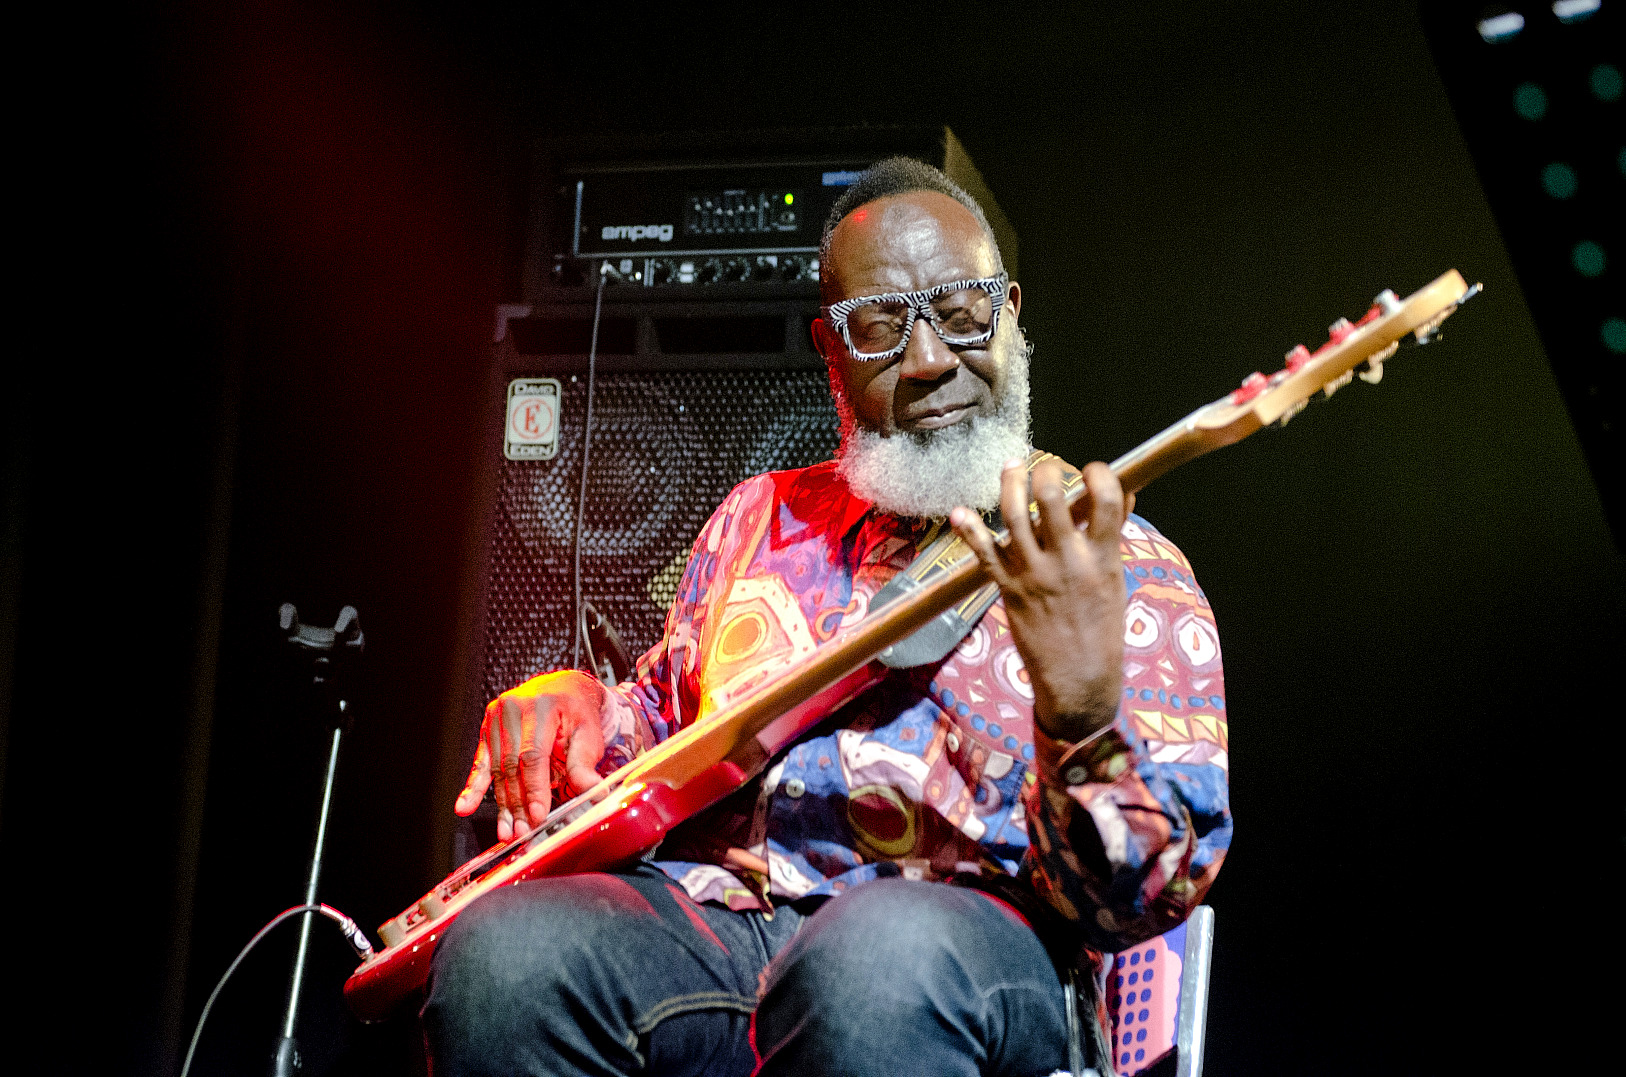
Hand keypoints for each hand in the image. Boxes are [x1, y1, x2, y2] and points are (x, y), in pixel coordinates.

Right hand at [454, 669, 606, 840]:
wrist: (562, 688)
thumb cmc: (575, 709)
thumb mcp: (588, 732)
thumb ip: (585, 763)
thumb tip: (594, 792)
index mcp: (541, 707)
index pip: (533, 755)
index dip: (534, 788)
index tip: (538, 814)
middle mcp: (514, 710)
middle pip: (512, 766)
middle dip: (518, 803)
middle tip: (524, 830)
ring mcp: (496, 719)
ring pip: (498, 769)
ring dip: (503, 804)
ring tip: (508, 830)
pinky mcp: (488, 729)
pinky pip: (480, 763)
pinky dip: (474, 787)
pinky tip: (465, 806)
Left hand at [949, 459, 1132, 742]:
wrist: (1079, 680)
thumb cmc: (1101, 629)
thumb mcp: (1115, 581)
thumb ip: (1113, 537)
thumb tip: (1123, 493)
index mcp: (1103, 558)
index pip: (1106, 499)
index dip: (1100, 473)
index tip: (1093, 469)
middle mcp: (1068, 561)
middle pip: (1052, 498)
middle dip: (1046, 472)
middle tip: (1044, 470)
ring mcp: (1034, 574)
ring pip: (1014, 515)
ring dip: (1010, 484)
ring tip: (1012, 467)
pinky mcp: (1008, 589)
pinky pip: (984, 553)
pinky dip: (969, 530)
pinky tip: (960, 512)